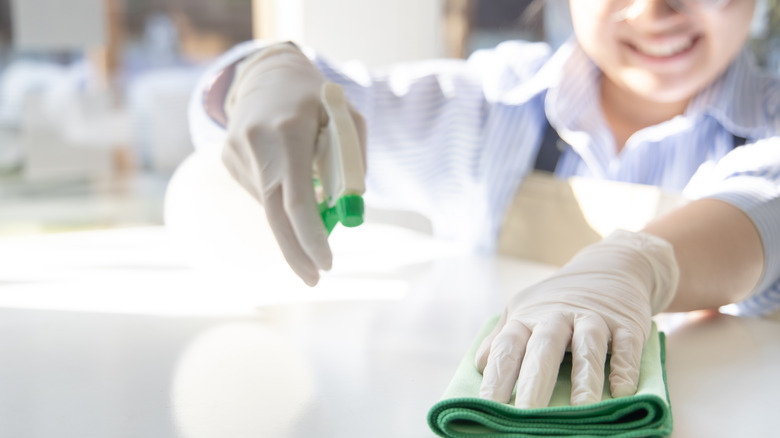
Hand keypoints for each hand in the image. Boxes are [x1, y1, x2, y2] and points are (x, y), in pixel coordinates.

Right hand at [222, 43, 365, 285]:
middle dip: (296, 252)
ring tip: (307, 171)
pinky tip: (284, 166)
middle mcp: (255, 144)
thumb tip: (344, 211)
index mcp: (287, 133)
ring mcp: (235, 153)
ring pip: (270, 204)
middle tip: (315, 278)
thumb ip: (351, 163)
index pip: (296, 198)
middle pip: (274, 215)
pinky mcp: (227, 160)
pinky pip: (260, 192)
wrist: (268, 73)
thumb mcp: (347, 119)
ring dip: (293, 210)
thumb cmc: (317, 98)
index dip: (311, 236)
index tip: (327, 264)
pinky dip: (279, 194)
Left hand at [475, 230, 678, 407]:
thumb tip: (480, 366)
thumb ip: (502, 339)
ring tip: (582, 408)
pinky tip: (623, 391)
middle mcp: (559, 316)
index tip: (487, 405)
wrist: (610, 266)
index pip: (508, 347)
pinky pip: (627, 346)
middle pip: (544, 348)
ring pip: (589, 345)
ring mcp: (595, 318)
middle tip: (526, 414)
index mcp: (528, 317)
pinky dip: (625, 367)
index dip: (497, 376)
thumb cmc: (557, 300)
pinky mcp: (627, 324)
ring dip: (586, 376)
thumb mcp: (524, 311)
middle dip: (534, 381)